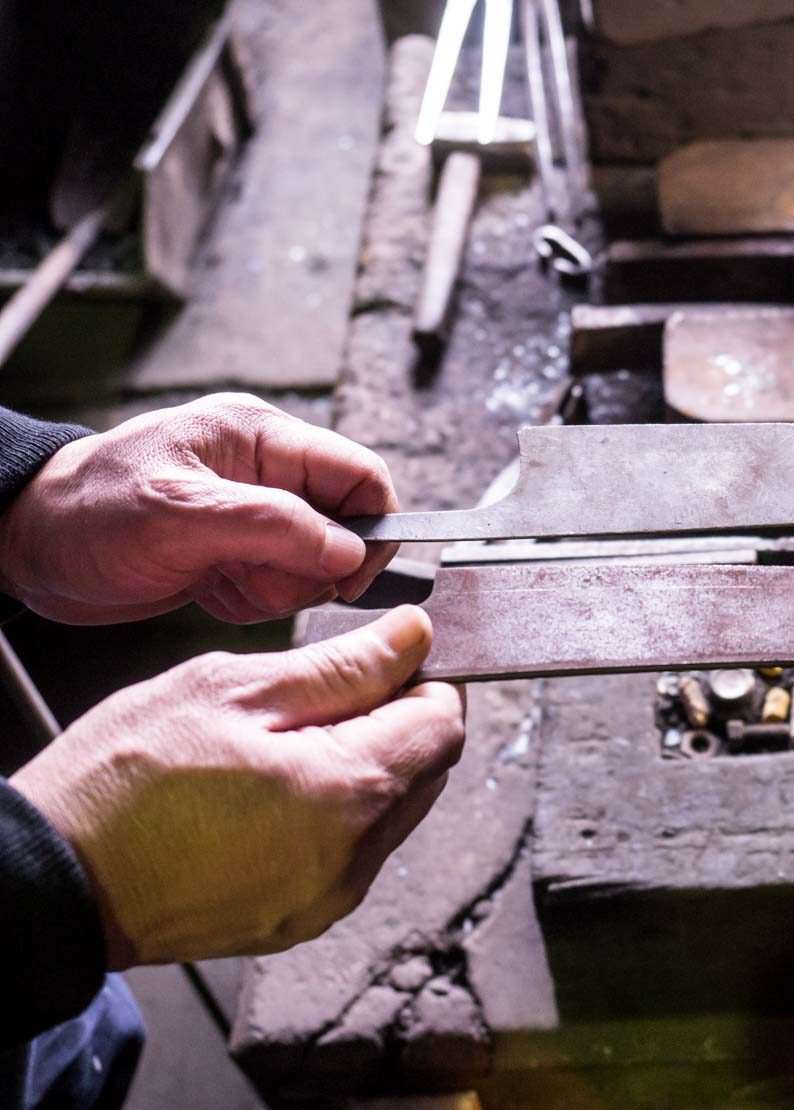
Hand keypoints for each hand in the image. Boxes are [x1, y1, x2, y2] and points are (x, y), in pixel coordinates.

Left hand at [0, 393, 398, 624]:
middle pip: (345, 528)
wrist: (29, 549)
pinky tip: (209, 587)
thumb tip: (351, 550)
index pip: (360, 474)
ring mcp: (254, 514)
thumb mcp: (179, 515)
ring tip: (218, 579)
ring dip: (274, 588)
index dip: (372, 527)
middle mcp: (267, 472)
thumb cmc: (85, 513)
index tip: (349, 576)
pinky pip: (282, 587)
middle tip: (252, 575)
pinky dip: (252, 599)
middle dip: (307, 568)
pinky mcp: (240, 551)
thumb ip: (274, 526)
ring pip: (316, 566)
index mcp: (261, 438)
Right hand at [10, 606, 464, 966]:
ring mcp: (328, 898)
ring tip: (281, 745)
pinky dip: (333, 814)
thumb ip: (342, 667)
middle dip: (395, 721)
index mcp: (348, 793)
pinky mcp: (300, 919)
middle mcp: (353, 858)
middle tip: (322, 695)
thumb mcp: (232, 691)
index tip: (388, 659)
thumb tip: (413, 638)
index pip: (445, 722)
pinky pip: (351, 852)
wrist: (54, 879)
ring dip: (364, 767)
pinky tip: (270, 791)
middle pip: (427, 769)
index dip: (426, 679)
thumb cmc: (124, 781)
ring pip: (393, 811)